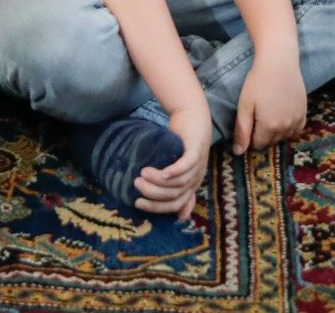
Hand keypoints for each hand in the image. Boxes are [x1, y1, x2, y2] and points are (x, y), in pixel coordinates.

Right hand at [132, 102, 211, 219]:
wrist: (194, 118)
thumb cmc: (184, 144)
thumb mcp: (180, 167)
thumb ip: (178, 187)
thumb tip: (179, 215)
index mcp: (191, 186)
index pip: (174, 204)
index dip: (156, 207)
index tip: (137, 203)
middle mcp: (196, 179)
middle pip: (175, 195)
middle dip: (154, 193)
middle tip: (136, 184)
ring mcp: (198, 166)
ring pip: (179, 182)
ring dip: (159, 181)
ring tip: (142, 173)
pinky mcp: (196, 150)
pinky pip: (187, 164)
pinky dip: (175, 171)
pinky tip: (163, 173)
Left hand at [232, 53, 306, 153]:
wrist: (279, 62)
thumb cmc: (257, 81)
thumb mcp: (245, 105)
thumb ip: (242, 131)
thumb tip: (238, 153)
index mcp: (270, 127)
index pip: (258, 145)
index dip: (250, 135)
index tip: (248, 121)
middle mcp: (286, 128)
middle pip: (271, 142)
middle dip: (262, 134)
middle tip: (257, 115)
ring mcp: (297, 121)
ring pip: (284, 137)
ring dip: (276, 131)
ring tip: (268, 112)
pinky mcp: (304, 113)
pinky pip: (296, 130)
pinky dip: (288, 127)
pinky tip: (281, 114)